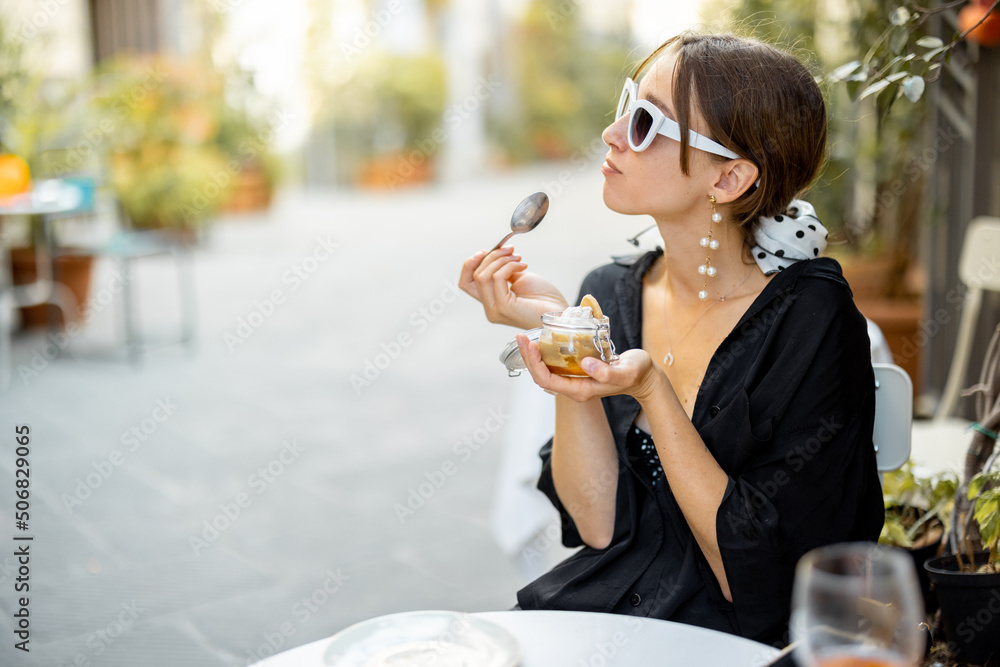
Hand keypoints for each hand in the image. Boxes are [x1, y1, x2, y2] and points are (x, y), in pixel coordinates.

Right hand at [459, 247, 568, 329]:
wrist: (560, 313)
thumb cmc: (544, 299)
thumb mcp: (519, 279)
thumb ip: (503, 271)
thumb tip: (496, 254)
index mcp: (491, 301)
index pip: (466, 282)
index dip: (470, 264)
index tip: (485, 250)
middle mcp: (490, 308)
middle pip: (473, 276)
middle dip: (491, 256)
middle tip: (510, 250)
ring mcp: (495, 309)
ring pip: (483, 275)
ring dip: (501, 260)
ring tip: (518, 257)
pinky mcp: (504, 307)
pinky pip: (497, 278)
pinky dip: (509, 266)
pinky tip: (523, 266)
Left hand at [515, 334, 667, 403]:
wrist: (644, 377)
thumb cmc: (637, 374)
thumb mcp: (625, 372)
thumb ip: (607, 371)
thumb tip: (585, 364)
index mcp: (580, 391)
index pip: (546, 381)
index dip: (534, 364)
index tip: (529, 344)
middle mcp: (574, 388)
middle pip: (541, 376)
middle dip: (528, 358)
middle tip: (521, 336)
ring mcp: (575, 381)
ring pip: (546, 371)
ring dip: (534, 356)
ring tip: (526, 337)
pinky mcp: (578, 373)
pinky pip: (555, 365)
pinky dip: (545, 353)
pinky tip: (543, 340)